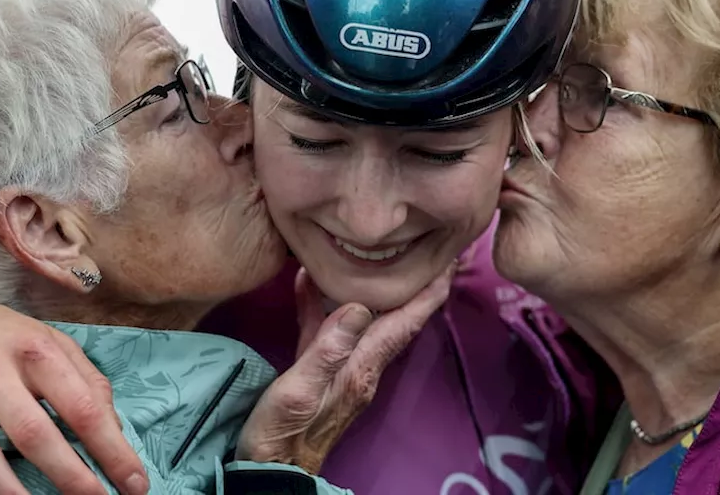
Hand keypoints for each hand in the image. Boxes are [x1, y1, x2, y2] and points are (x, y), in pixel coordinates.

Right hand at [0, 290, 148, 494]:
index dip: (111, 450)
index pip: (81, 407)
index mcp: (35, 350)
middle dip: (69, 477)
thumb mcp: (51, 343)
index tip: (134, 483)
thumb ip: (87, 382)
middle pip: (32, 433)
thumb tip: (116, 432)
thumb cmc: (1, 337)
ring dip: (9, 492)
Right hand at [235, 264, 453, 472]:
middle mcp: (360, 367)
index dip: (428, 294)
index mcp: (361, 368)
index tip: (448, 262)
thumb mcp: (299, 389)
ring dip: (374, 291)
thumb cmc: (282, 432)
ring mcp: (343, 370)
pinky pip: (329, 331)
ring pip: (365, 321)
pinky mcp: (321, 372)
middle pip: (395, 319)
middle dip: (413, 285)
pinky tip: (308, 281)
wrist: (271, 470)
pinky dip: (323, 305)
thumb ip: (327, 349)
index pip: (404, 324)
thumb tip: (359, 306)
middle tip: (425, 249)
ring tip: (381, 257)